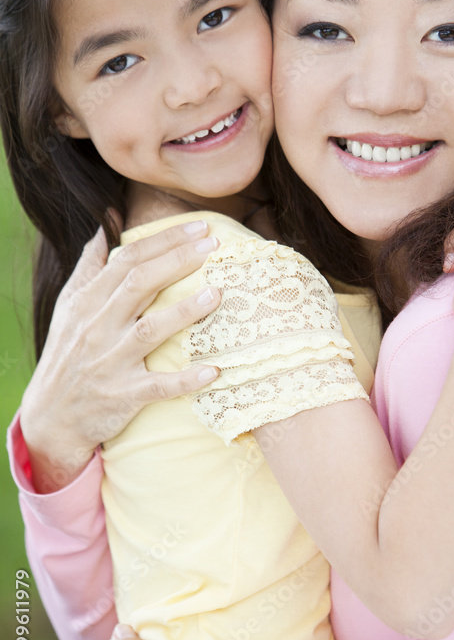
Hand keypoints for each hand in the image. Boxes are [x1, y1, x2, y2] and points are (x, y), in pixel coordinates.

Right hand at [21, 216, 221, 492]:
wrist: (51, 417)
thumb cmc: (68, 353)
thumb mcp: (69, 306)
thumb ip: (90, 264)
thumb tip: (106, 223)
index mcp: (88, 302)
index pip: (127, 260)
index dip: (164, 241)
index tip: (200, 228)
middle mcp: (98, 328)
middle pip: (139, 285)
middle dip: (177, 261)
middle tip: (214, 244)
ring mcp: (111, 363)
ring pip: (149, 332)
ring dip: (184, 312)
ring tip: (216, 293)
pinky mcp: (124, 396)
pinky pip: (158, 386)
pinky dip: (185, 380)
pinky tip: (212, 371)